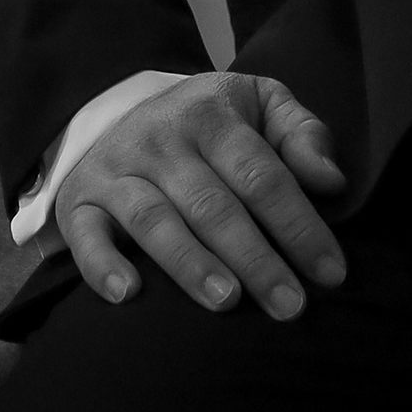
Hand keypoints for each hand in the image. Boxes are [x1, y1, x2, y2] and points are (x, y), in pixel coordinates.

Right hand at [56, 71, 348, 320]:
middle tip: (290, 306)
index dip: (299, 224)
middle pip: (213, 205)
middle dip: (255, 258)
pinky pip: (86, 235)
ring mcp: (116, 170)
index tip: (331, 273)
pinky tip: (129, 295)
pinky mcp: (79, 201)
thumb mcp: (261, 105)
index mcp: (211, 113)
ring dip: (191, 264)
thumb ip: (303, 136)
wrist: (120, 105)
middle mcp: (159, 140)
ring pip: (155, 221)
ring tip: (227, 301)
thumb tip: (332, 182)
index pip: (261, 175)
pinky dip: (102, 265)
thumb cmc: (212, 122)